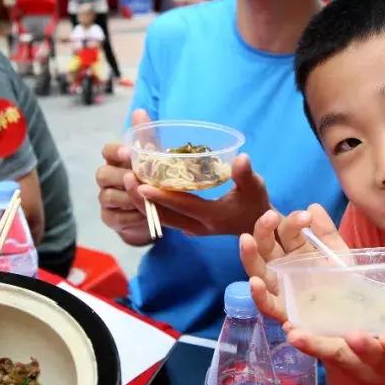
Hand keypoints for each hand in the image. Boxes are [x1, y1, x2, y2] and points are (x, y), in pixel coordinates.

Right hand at [96, 109, 153, 245]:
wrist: (154, 210)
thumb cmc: (152, 179)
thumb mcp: (154, 158)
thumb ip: (147, 137)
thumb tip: (140, 111)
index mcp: (116, 159)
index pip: (107, 150)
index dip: (116, 151)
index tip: (130, 152)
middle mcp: (106, 177)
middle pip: (103, 174)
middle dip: (122, 177)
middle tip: (141, 180)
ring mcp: (105, 199)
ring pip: (108, 196)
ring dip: (128, 198)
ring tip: (147, 199)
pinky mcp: (109, 218)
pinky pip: (116, 218)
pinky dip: (132, 216)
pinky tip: (146, 215)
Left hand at [132, 154, 270, 236]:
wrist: (257, 227)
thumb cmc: (256, 204)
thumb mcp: (256, 188)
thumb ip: (246, 174)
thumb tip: (241, 157)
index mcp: (212, 216)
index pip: (182, 206)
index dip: (162, 196)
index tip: (142, 185)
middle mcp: (197, 226)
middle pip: (163, 215)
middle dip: (142, 199)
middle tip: (127, 177)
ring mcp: (190, 228)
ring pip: (160, 217)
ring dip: (143, 201)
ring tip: (128, 178)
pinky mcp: (187, 224)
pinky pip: (164, 215)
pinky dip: (151, 202)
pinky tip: (141, 184)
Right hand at [240, 205, 347, 322]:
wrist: (355, 312)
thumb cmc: (344, 282)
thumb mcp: (338, 254)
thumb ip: (326, 232)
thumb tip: (312, 206)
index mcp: (295, 249)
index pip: (286, 229)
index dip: (293, 220)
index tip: (306, 216)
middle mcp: (282, 266)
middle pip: (265, 245)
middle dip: (264, 228)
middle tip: (270, 216)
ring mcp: (279, 287)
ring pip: (257, 270)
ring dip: (249, 254)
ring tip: (246, 239)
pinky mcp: (283, 310)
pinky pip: (266, 303)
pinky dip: (258, 294)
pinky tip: (255, 282)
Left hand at [285, 256, 384, 384]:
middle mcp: (377, 359)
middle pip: (363, 355)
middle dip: (355, 348)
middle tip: (345, 336)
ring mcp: (356, 363)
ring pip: (333, 355)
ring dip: (314, 345)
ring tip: (294, 333)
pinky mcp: (339, 361)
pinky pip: (320, 351)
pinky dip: (305, 342)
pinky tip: (288, 328)